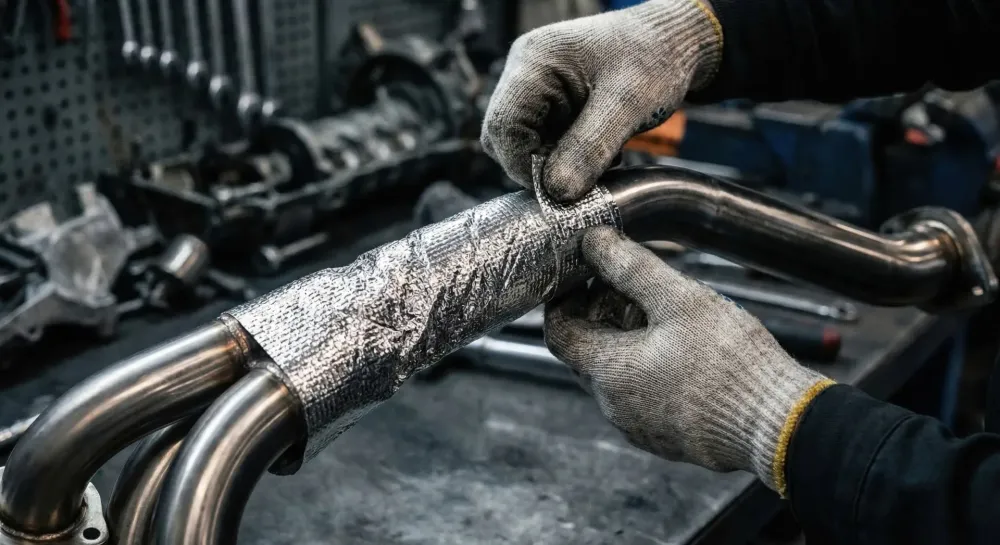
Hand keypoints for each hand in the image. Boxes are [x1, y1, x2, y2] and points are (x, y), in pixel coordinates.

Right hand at [481, 0, 721, 200]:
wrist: (674, 42)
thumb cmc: (654, 58)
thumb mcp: (627, 106)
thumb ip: (590, 148)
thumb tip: (557, 192)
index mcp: (534, 61)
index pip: (503, 127)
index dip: (524, 165)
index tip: (560, 188)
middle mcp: (524, 69)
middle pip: (504, 136)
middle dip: (540, 164)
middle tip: (583, 173)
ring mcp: (534, 83)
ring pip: (522, 140)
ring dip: (555, 160)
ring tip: (599, 155)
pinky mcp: (548, 97)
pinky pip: (540, 136)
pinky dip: (564, 153)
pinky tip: (596, 147)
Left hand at [544, 226, 832, 491]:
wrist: (777, 424)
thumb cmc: (730, 364)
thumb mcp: (679, 300)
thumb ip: (631, 267)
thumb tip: (595, 241)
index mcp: (608, 371)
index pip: (558, 332)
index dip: (564, 299)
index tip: (583, 277)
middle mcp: (614, 406)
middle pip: (587, 352)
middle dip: (599, 315)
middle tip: (627, 286)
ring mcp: (639, 426)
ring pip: (616, 375)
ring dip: (626, 341)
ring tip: (661, 313)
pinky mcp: (666, 437)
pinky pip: (642, 397)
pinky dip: (648, 368)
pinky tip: (681, 348)